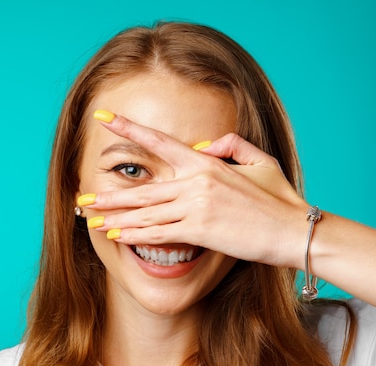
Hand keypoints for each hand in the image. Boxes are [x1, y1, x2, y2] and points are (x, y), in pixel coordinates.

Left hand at [83, 112, 310, 268]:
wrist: (293, 230)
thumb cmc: (278, 198)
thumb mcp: (260, 161)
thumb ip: (231, 146)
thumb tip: (204, 144)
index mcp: (207, 162)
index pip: (160, 141)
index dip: (129, 128)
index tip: (103, 118)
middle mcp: (196, 181)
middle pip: (143, 188)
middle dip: (110, 195)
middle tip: (82, 198)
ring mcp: (196, 206)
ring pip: (146, 213)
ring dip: (115, 218)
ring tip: (91, 220)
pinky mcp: (200, 231)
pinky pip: (159, 233)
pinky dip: (135, 235)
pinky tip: (116, 236)